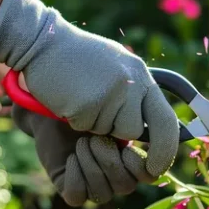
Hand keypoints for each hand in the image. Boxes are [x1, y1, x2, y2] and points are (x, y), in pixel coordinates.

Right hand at [0, 0, 177, 177]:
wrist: (41, 41)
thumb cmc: (77, 57)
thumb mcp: (117, 67)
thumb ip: (135, 94)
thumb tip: (149, 128)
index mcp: (142, 75)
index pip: (167, 121)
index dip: (165, 148)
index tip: (155, 167)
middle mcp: (132, 84)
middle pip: (133, 131)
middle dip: (116, 131)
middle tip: (98, 114)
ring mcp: (111, 93)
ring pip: (108, 131)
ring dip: (92, 123)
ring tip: (80, 97)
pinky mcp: (88, 103)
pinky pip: (85, 127)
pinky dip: (75, 119)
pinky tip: (68, 98)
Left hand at [12, 105, 162, 206]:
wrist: (50, 95)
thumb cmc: (92, 92)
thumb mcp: (128, 96)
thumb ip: (154, 114)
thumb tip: (170, 134)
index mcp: (137, 154)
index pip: (152, 173)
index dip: (143, 163)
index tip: (129, 142)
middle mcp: (119, 172)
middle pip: (127, 185)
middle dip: (109, 158)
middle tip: (94, 135)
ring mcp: (96, 181)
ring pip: (103, 193)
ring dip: (90, 163)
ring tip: (81, 141)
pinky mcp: (72, 186)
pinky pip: (78, 196)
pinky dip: (74, 175)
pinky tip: (71, 157)